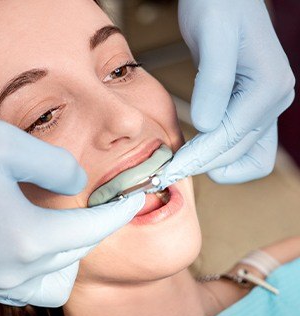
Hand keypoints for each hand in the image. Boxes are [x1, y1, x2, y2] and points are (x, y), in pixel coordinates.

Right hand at [0, 118, 144, 306]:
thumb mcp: (3, 143)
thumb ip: (54, 164)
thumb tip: (78, 185)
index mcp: (26, 237)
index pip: (93, 230)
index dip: (119, 213)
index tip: (137, 199)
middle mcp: (13, 270)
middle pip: (77, 253)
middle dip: (98, 228)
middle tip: (104, 203)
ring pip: (57, 278)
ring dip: (72, 252)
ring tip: (68, 222)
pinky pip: (29, 286)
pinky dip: (45, 265)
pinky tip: (37, 238)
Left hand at [161, 0, 294, 185]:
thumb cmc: (219, 6)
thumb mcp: (213, 36)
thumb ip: (214, 81)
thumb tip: (206, 124)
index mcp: (268, 86)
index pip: (229, 137)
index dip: (198, 157)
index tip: (170, 169)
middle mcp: (273, 100)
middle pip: (238, 152)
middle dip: (203, 164)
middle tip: (169, 172)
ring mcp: (265, 105)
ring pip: (247, 156)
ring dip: (216, 166)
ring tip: (183, 164)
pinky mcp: (250, 106)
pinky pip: (243, 145)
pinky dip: (221, 155)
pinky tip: (197, 151)